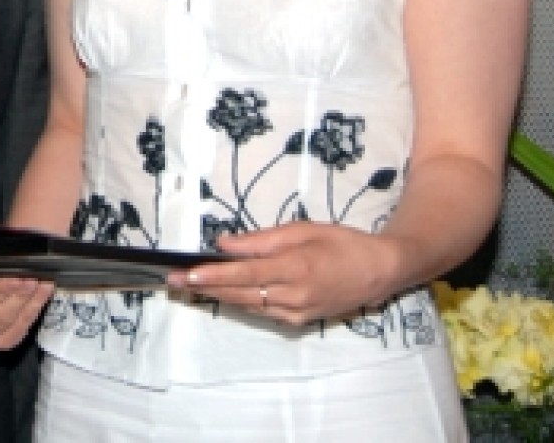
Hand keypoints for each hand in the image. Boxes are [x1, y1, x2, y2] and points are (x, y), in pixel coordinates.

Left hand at [167, 222, 401, 326]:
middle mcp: (294, 296)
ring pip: (248, 305)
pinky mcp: (299, 322)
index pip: (245, 274)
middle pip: (240, 294)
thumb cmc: (343, 243)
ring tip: (187, 286)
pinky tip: (222, 293)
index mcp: (296, 268)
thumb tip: (225, 244)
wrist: (380, 272)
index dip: (214, 275)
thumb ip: (262, 240)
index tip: (187, 273)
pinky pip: (263, 311)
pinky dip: (241, 301)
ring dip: (218, 296)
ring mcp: (296, 313)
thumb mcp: (304, 230)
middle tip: (173, 281)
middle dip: (205, 288)